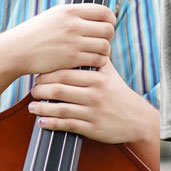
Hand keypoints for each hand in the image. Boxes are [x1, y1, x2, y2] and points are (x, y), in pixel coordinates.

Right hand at [0, 3, 114, 75]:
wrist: (17, 50)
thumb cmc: (37, 32)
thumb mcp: (55, 15)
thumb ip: (75, 14)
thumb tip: (98, 14)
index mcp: (70, 11)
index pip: (104, 11)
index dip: (110, 19)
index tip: (107, 25)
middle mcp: (73, 25)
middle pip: (108, 29)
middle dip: (108, 36)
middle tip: (102, 40)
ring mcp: (73, 42)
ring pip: (105, 46)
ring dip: (105, 50)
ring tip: (98, 52)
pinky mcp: (71, 59)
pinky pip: (97, 60)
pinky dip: (99, 61)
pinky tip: (93, 61)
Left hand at [29, 59, 153, 144]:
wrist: (137, 119)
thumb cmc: (121, 95)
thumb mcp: (112, 75)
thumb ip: (98, 60)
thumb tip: (86, 43)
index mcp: (98, 78)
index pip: (66, 73)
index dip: (48, 75)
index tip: (38, 76)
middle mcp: (95, 94)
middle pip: (60, 89)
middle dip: (41, 89)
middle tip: (33, 89)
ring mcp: (93, 112)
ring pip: (60, 108)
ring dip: (42, 108)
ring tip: (32, 107)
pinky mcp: (92, 128)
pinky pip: (67, 125)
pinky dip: (51, 123)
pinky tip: (42, 122)